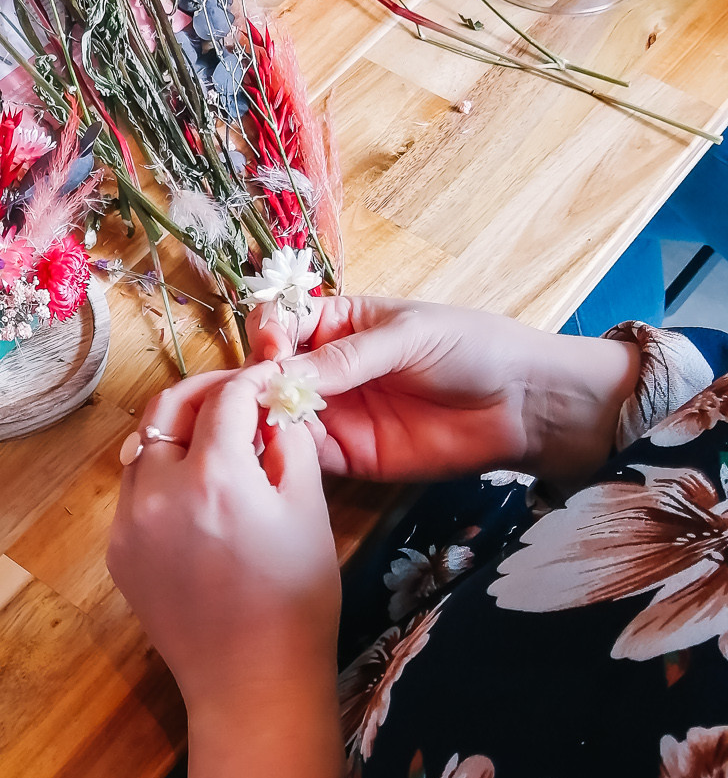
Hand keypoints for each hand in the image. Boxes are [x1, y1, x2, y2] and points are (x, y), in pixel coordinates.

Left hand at [110, 371, 344, 777]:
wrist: (251, 683)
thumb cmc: (295, 601)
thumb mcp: (308, 510)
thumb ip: (289, 443)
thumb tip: (274, 404)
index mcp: (215, 477)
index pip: (227, 397)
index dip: (252, 381)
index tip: (269, 382)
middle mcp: (159, 491)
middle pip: (168, 406)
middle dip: (204, 390)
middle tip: (235, 394)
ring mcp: (129, 522)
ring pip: (144, 447)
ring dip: (178, 433)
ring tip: (217, 443)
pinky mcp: (118, 551)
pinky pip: (135, 493)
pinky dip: (162, 478)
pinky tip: (197, 496)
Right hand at [251, 294, 640, 484]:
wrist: (522, 406)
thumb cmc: (471, 349)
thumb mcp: (406, 336)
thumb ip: (345, 357)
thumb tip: (281, 372)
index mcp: (338, 323)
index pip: (280, 321)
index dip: (268, 333)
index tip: (274, 349)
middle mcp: (327, 367)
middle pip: (268, 370)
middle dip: (255, 380)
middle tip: (261, 394)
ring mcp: (334, 413)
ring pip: (276, 413)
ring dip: (262, 418)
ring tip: (260, 424)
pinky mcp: (346, 456)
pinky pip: (302, 454)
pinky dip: (284, 452)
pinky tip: (279, 450)